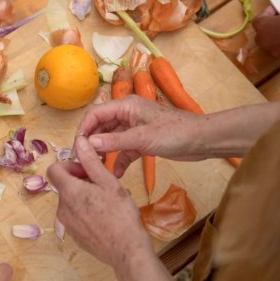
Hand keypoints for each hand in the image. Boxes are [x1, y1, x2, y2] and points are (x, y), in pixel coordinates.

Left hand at [47, 137, 164, 279]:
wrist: (127, 250)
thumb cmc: (120, 214)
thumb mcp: (108, 182)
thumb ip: (91, 161)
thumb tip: (79, 141)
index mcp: (69, 192)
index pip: (54, 169)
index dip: (70, 165)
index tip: (86, 170)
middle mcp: (62, 208)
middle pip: (64, 186)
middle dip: (80, 181)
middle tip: (102, 184)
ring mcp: (67, 224)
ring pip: (71, 201)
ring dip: (84, 196)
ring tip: (106, 200)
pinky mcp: (74, 236)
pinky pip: (75, 217)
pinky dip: (85, 211)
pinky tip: (104, 215)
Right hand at [78, 97, 203, 176]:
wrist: (202, 140)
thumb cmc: (174, 133)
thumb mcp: (142, 138)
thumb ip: (114, 141)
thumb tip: (88, 144)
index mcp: (126, 105)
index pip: (96, 114)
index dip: (84, 129)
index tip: (77, 148)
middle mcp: (128, 114)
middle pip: (102, 127)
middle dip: (93, 143)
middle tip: (83, 162)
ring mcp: (135, 128)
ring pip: (112, 140)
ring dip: (105, 154)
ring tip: (97, 170)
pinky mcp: (142, 141)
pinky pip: (124, 150)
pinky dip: (120, 161)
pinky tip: (115, 174)